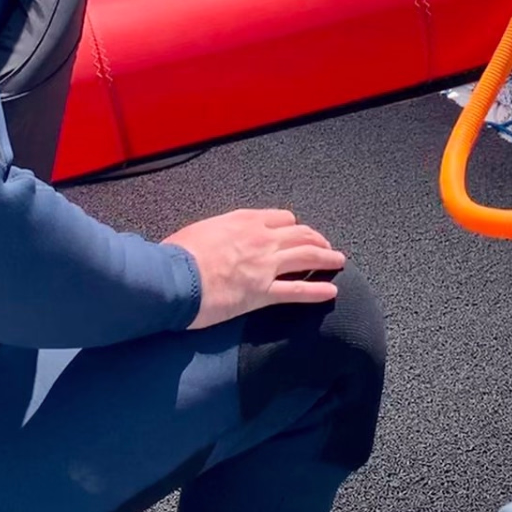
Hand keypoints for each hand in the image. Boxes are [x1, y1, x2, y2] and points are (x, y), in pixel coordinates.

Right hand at [163, 209, 344, 327]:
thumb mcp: (202, 230)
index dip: (295, 226)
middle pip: (301, 235)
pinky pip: (298, 290)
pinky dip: (317, 291)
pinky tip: (332, 292)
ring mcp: (265, 265)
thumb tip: (220, 239)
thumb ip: (220, 231)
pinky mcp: (262, 292)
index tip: (300, 233)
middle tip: (326, 246)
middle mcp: (262, 238)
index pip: (282, 218)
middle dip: (317, 239)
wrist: (172, 277)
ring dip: (327, 258)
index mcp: (246, 220)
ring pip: (307, 257)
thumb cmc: (178, 254)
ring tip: (339, 261)